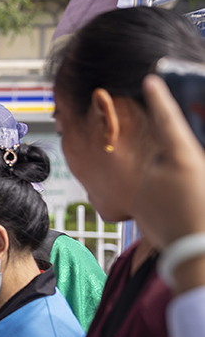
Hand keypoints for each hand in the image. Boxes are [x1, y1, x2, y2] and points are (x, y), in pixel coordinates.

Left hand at [136, 75, 204, 248]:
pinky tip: (179, 214)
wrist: (197, 256)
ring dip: (173, 184)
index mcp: (183, 159)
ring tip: (190, 205)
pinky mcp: (138, 207)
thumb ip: (196, 159)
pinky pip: (153, 194)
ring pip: (160, 175)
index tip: (150, 80)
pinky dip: (165, 199)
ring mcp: (146, 189)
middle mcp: (158, 170)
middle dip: (181, 163)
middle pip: (168, 154)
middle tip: (195, 186)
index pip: (168, 121)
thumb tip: (189, 151)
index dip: (160, 98)